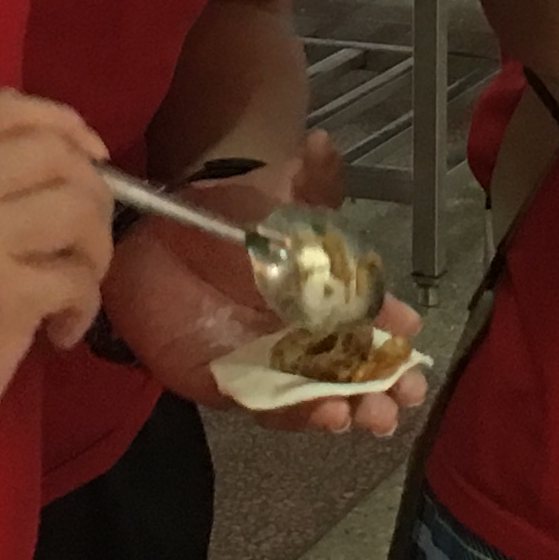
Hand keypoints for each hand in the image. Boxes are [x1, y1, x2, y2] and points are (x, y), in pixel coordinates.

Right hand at [0, 93, 113, 498]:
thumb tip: (65, 150)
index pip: (2, 107)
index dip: (61, 123)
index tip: (86, 159)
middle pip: (53, 150)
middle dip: (91, 194)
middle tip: (81, 245)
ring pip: (78, 205)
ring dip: (95, 251)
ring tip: (71, 292)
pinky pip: (78, 276)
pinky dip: (83, 308)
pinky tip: (57, 335)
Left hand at [98, 134, 425, 436]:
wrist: (148, 249)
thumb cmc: (214, 221)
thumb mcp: (264, 196)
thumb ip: (301, 180)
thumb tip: (322, 143)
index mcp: (324, 292)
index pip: (369, 314)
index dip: (393, 326)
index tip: (411, 332)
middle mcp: (306, 333)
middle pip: (357, 367)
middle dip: (386, 383)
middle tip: (404, 396)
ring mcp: (273, 362)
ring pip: (324, 395)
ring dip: (354, 408)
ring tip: (371, 415)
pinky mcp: (236, 387)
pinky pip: (274, 410)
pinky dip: (302, 416)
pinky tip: (326, 415)